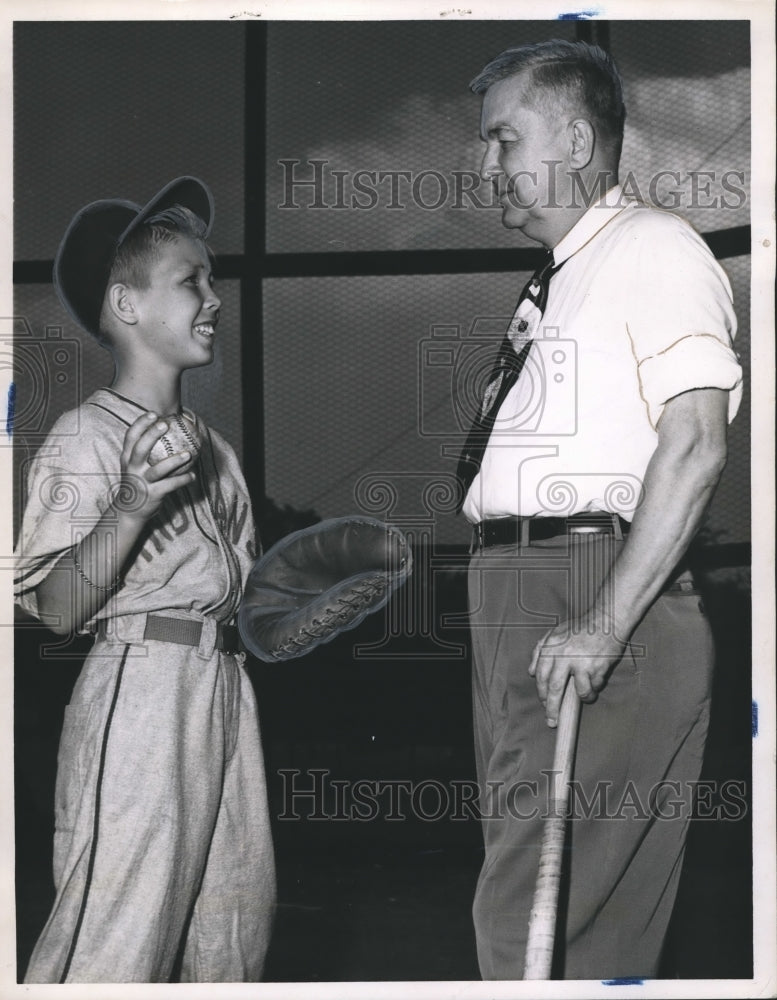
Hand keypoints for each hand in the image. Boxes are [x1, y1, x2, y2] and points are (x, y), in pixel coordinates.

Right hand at [116, 411, 195, 522]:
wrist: (129, 511)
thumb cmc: (137, 482)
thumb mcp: (134, 465)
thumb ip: (144, 451)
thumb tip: (165, 430)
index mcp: (127, 459)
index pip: (130, 437)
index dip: (140, 424)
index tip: (153, 414)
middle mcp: (132, 469)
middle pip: (140, 449)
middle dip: (151, 435)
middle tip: (165, 424)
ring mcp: (142, 482)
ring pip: (158, 469)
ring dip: (174, 461)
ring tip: (188, 454)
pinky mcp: (152, 494)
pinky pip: (170, 485)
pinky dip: (183, 480)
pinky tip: (193, 475)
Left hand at [528, 612, 628, 727]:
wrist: (607, 620)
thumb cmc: (581, 628)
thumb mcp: (555, 632)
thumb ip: (540, 649)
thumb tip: (531, 672)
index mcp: (551, 646)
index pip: (541, 675)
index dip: (541, 693)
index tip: (544, 703)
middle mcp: (564, 654)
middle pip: (554, 688)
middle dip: (552, 708)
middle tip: (551, 721)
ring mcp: (581, 661)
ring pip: (580, 692)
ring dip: (584, 698)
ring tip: (586, 696)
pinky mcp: (598, 666)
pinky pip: (595, 686)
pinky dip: (595, 688)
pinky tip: (597, 680)